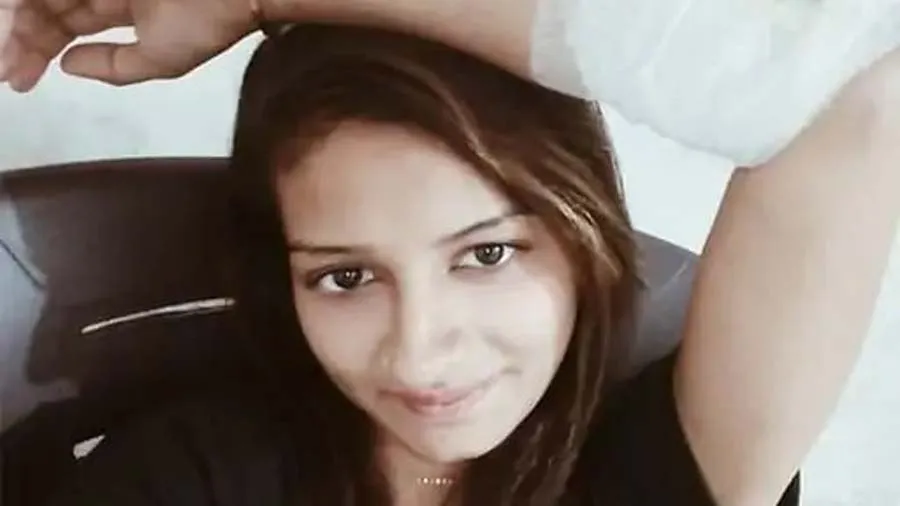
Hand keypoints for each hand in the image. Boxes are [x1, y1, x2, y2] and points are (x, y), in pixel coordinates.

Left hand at [0, 0, 255, 90]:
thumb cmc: (207, 23)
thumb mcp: (160, 60)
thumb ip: (114, 65)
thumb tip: (67, 65)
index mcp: (121, 5)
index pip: (66, 26)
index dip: (37, 50)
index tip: (15, 79)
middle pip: (47, 7)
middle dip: (21, 36)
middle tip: (5, 63)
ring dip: (23, 15)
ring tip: (8, 44)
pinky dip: (39, 0)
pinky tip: (19, 11)